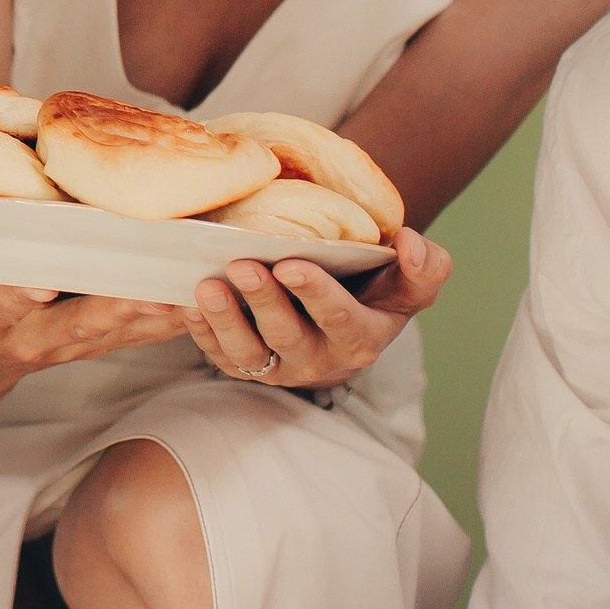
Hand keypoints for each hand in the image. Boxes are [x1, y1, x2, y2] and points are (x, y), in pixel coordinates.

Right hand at [0, 232, 195, 419]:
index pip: (6, 307)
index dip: (21, 297)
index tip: (39, 282)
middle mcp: (38, 338)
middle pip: (81, 324)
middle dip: (116, 309)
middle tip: (149, 290)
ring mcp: (74, 344)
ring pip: (120, 331)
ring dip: (157, 314)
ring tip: (194, 290)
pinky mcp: (99, 342)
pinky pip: (140, 334)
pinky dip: (172, 319)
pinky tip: (207, 299)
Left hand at [178, 227, 450, 387]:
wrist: (341, 317)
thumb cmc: (376, 292)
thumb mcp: (409, 284)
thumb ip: (425, 267)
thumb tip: (411, 242)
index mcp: (361, 337)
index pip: (340, 319)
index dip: (316, 294)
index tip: (292, 264)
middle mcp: (318, 358)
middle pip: (288, 336)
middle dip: (265, 302)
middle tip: (243, 266)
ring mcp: (277, 365)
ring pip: (247, 353)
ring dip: (224, 320)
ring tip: (205, 286)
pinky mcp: (243, 366)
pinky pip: (217, 354)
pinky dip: (199, 330)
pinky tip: (184, 302)